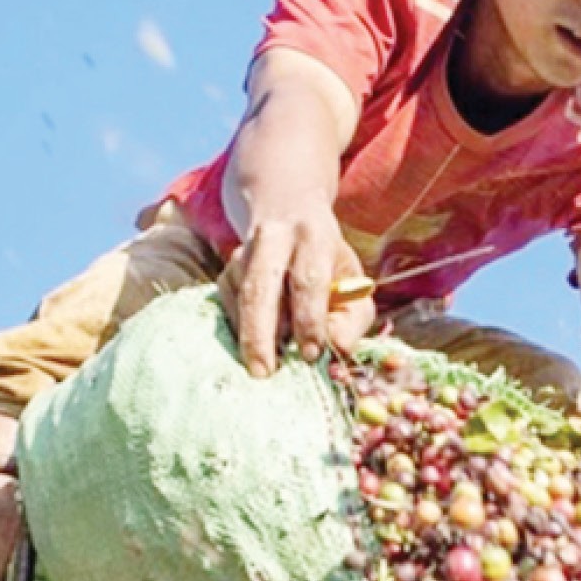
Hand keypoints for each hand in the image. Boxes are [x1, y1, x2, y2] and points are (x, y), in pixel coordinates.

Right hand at [226, 204, 376, 374]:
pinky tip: (253, 346)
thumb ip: (353, 318)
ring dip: (248, 334)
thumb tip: (337, 349)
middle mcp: (273, 240)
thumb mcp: (353, 281)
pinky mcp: (227, 268)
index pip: (308, 280)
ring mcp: (244, 253)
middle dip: (262, 333)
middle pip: (260, 288)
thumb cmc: (328, 260)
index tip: (312, 353)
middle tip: (264, 371)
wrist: (288, 210)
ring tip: (259, 366)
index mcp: (314, 238)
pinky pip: (228, 303)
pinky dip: (240, 329)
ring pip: (240, 297)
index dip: (310, 319)